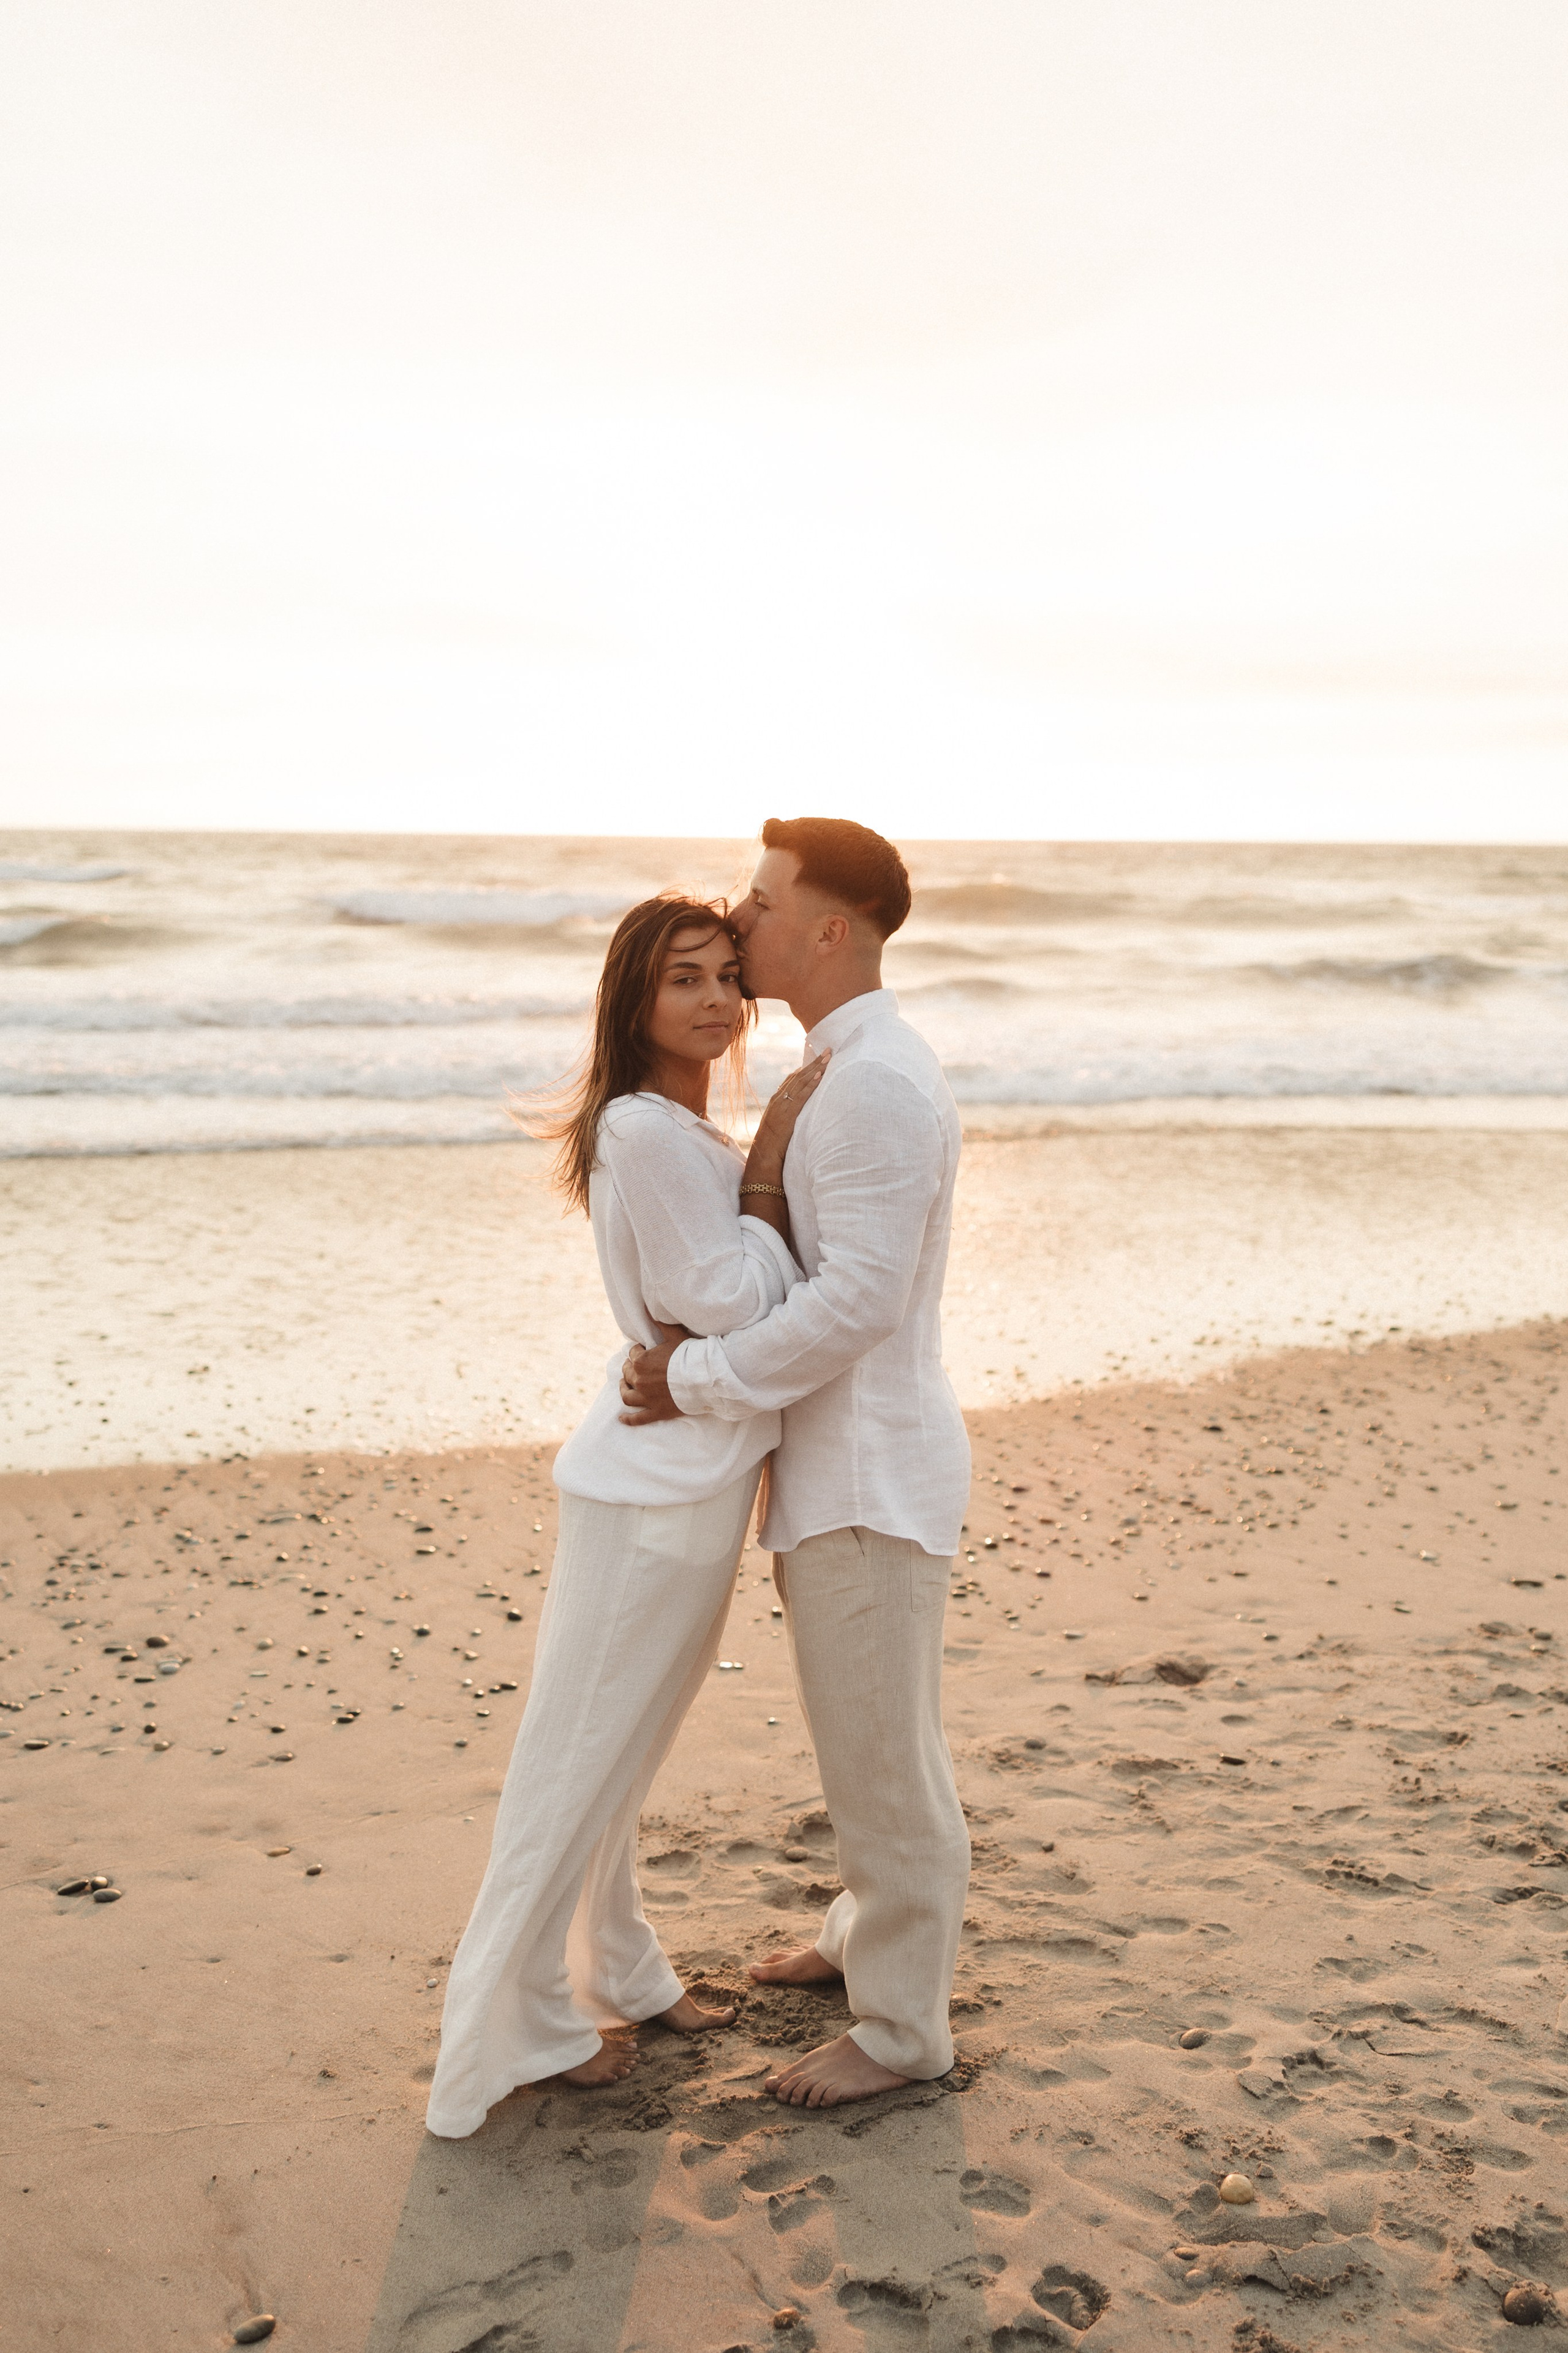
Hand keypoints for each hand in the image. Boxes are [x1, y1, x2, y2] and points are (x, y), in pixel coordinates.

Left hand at [619, 1318, 686, 1424]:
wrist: (703, 1378)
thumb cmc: (689, 1355)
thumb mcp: (674, 1335)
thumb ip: (660, 1323)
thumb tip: (648, 1309)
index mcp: (641, 1362)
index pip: (633, 1354)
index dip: (638, 1351)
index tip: (643, 1350)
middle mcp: (640, 1381)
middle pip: (628, 1374)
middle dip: (629, 1369)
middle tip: (634, 1367)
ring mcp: (647, 1398)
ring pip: (627, 1396)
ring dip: (623, 1389)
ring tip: (624, 1386)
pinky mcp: (656, 1412)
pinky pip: (638, 1418)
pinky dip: (628, 1419)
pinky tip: (621, 1418)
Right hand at [747, 1050, 829, 1173]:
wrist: (764, 1155)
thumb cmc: (772, 1144)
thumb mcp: (778, 1125)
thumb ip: (786, 1115)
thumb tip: (798, 1112)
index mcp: (776, 1100)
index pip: (792, 1079)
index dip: (806, 1068)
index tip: (817, 1058)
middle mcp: (779, 1099)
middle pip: (799, 1075)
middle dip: (814, 1062)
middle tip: (828, 1050)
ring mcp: (783, 1105)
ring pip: (802, 1081)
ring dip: (816, 1068)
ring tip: (828, 1057)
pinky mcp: (789, 1113)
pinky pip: (802, 1095)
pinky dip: (811, 1084)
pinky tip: (820, 1075)